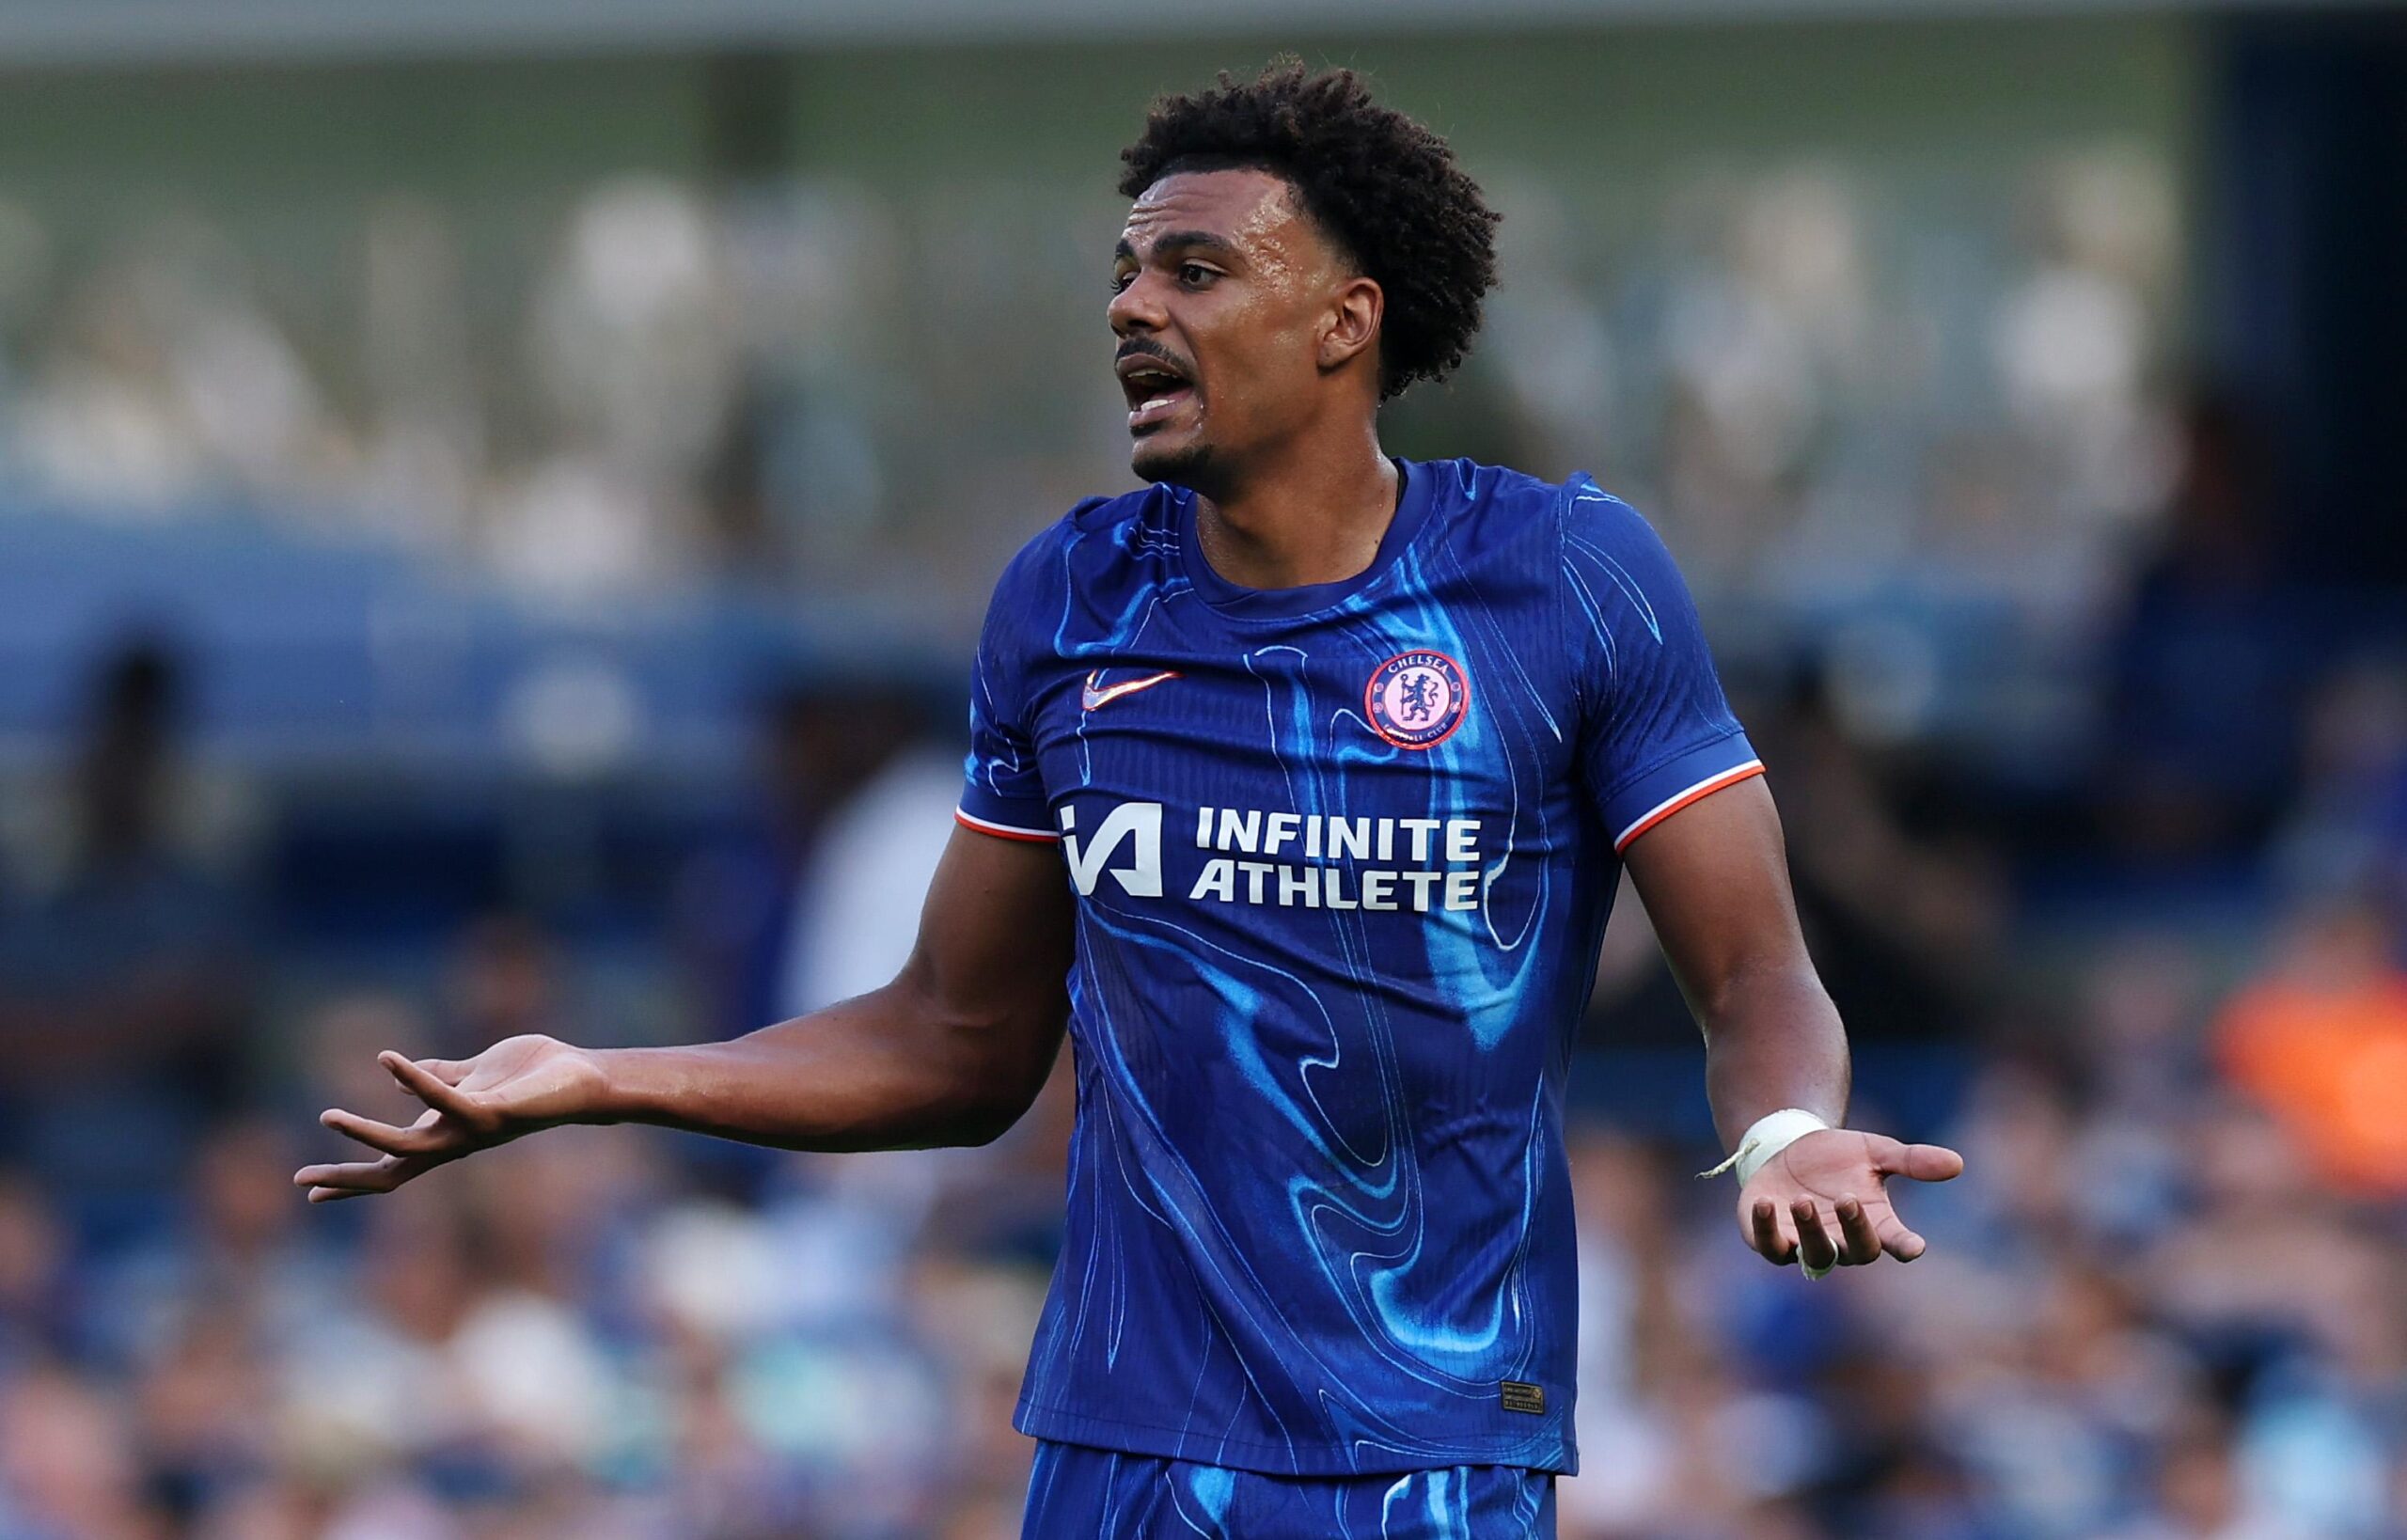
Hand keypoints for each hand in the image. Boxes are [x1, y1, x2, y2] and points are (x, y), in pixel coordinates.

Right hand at [293, 1034, 610, 1202]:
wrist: (582, 1077)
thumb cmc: (532, 1077)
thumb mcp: (471, 1074)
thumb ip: (437, 1076)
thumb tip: (394, 1076)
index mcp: (446, 1134)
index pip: (391, 1163)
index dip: (352, 1175)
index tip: (308, 1189)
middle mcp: (455, 1141)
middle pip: (391, 1171)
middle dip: (347, 1177)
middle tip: (302, 1180)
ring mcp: (471, 1130)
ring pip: (408, 1144)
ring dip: (365, 1133)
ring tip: (326, 1115)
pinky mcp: (491, 1111)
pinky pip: (445, 1096)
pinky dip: (415, 1079)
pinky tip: (387, 1060)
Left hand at [1738, 1128, 1963, 1271]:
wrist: (1789, 1149)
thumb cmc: (1840, 1157)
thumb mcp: (1875, 1151)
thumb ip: (1911, 1160)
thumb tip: (1957, 1163)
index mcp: (1875, 1223)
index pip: (1895, 1242)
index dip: (1905, 1245)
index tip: (1915, 1246)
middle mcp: (1843, 1241)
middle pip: (1857, 1251)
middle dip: (1854, 1229)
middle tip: (1849, 1199)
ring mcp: (1806, 1244)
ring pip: (1815, 1255)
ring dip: (1810, 1231)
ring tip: (1802, 1201)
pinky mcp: (1771, 1239)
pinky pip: (1769, 1246)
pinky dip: (1766, 1229)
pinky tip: (1765, 1204)